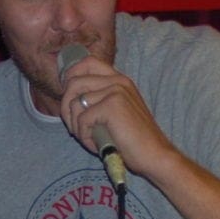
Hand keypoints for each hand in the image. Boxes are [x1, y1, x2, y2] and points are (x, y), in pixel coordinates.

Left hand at [58, 51, 170, 175]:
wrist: (153, 155)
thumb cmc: (132, 139)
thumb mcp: (116, 112)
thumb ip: (98, 99)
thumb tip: (67, 96)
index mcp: (120, 80)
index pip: (87, 63)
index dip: (71, 76)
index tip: (68, 97)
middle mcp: (118, 81)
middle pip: (74, 82)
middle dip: (66, 107)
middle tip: (74, 127)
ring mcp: (116, 91)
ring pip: (74, 103)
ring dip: (75, 126)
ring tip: (89, 138)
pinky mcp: (112, 105)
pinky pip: (82, 119)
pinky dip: (84, 136)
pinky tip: (96, 144)